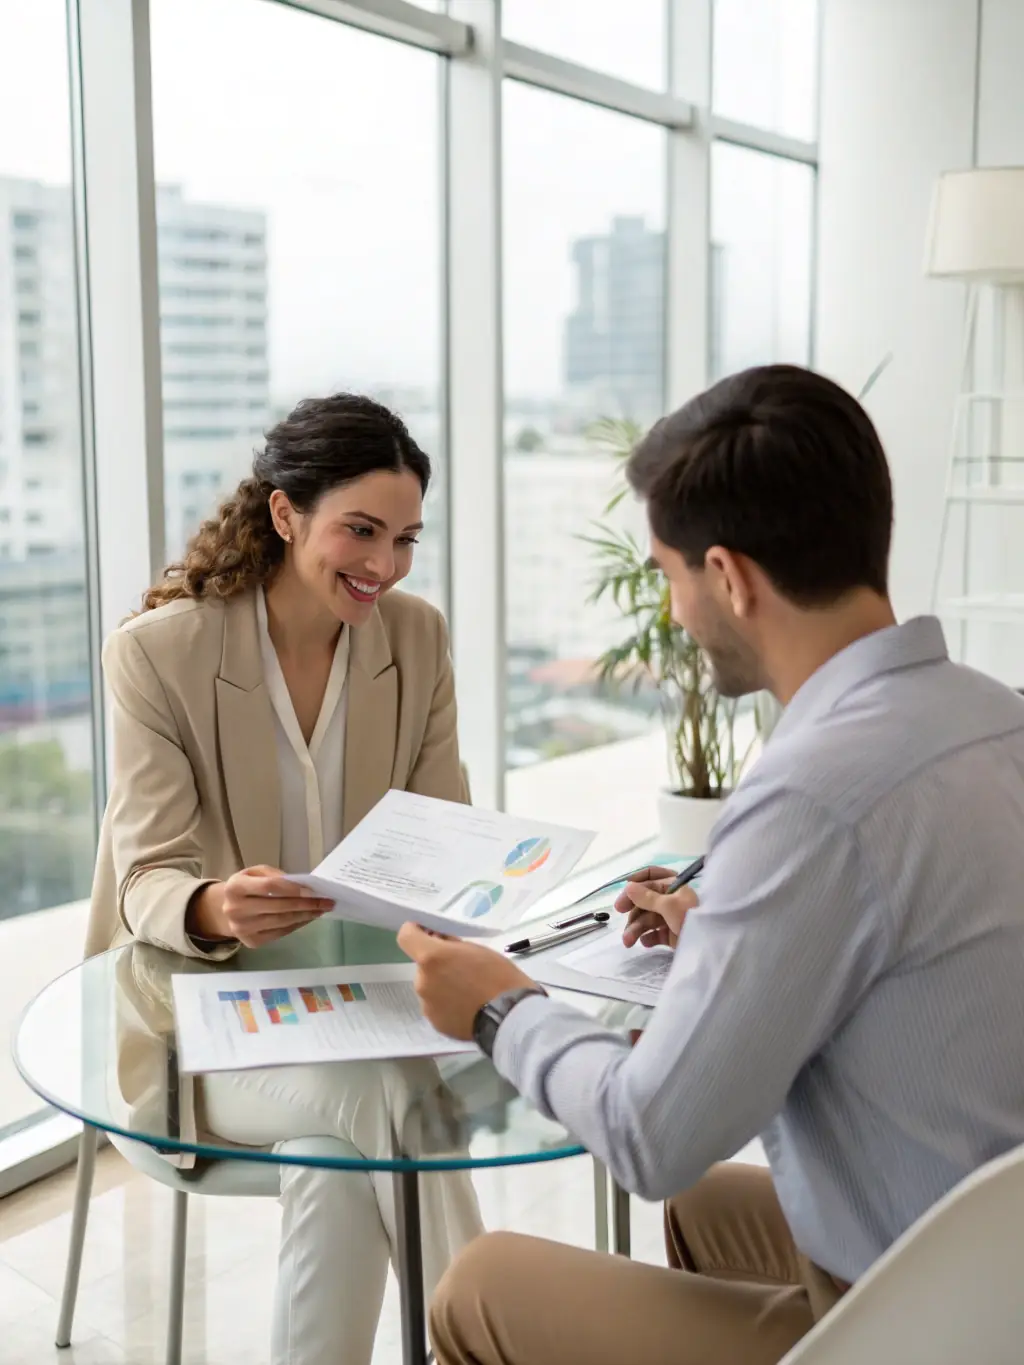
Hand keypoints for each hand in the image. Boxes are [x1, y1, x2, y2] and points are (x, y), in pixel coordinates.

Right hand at [187, 866, 333, 947]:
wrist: (224, 910)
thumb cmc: (245, 887)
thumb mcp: (254, 873)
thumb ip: (274, 875)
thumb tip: (301, 885)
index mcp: (235, 887)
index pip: (269, 887)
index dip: (293, 889)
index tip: (313, 890)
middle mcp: (235, 909)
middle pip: (278, 906)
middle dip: (306, 904)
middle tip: (326, 901)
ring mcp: (242, 928)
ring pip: (281, 922)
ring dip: (305, 916)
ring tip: (321, 910)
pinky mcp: (251, 942)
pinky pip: (280, 933)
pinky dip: (296, 925)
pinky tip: (308, 918)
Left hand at [397, 922, 536, 1040]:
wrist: (510, 1016)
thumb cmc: (499, 976)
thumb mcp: (478, 950)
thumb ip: (453, 946)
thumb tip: (442, 944)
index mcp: (432, 958)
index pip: (406, 936)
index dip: (415, 932)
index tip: (429, 934)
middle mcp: (423, 981)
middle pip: (423, 965)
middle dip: (438, 964)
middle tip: (463, 969)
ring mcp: (427, 1005)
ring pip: (430, 987)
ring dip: (442, 985)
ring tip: (469, 993)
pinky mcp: (435, 1023)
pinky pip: (437, 1006)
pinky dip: (448, 1004)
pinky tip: (467, 1008)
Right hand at [614, 866, 697, 949]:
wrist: (711, 947)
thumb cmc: (692, 918)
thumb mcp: (669, 905)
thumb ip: (648, 897)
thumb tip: (628, 886)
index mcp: (673, 886)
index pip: (651, 876)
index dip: (636, 882)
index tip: (624, 892)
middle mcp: (670, 899)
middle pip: (644, 900)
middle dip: (632, 909)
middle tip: (619, 914)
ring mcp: (670, 918)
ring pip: (646, 919)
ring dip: (635, 928)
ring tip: (628, 941)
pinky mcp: (670, 935)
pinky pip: (653, 934)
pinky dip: (647, 938)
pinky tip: (645, 943)